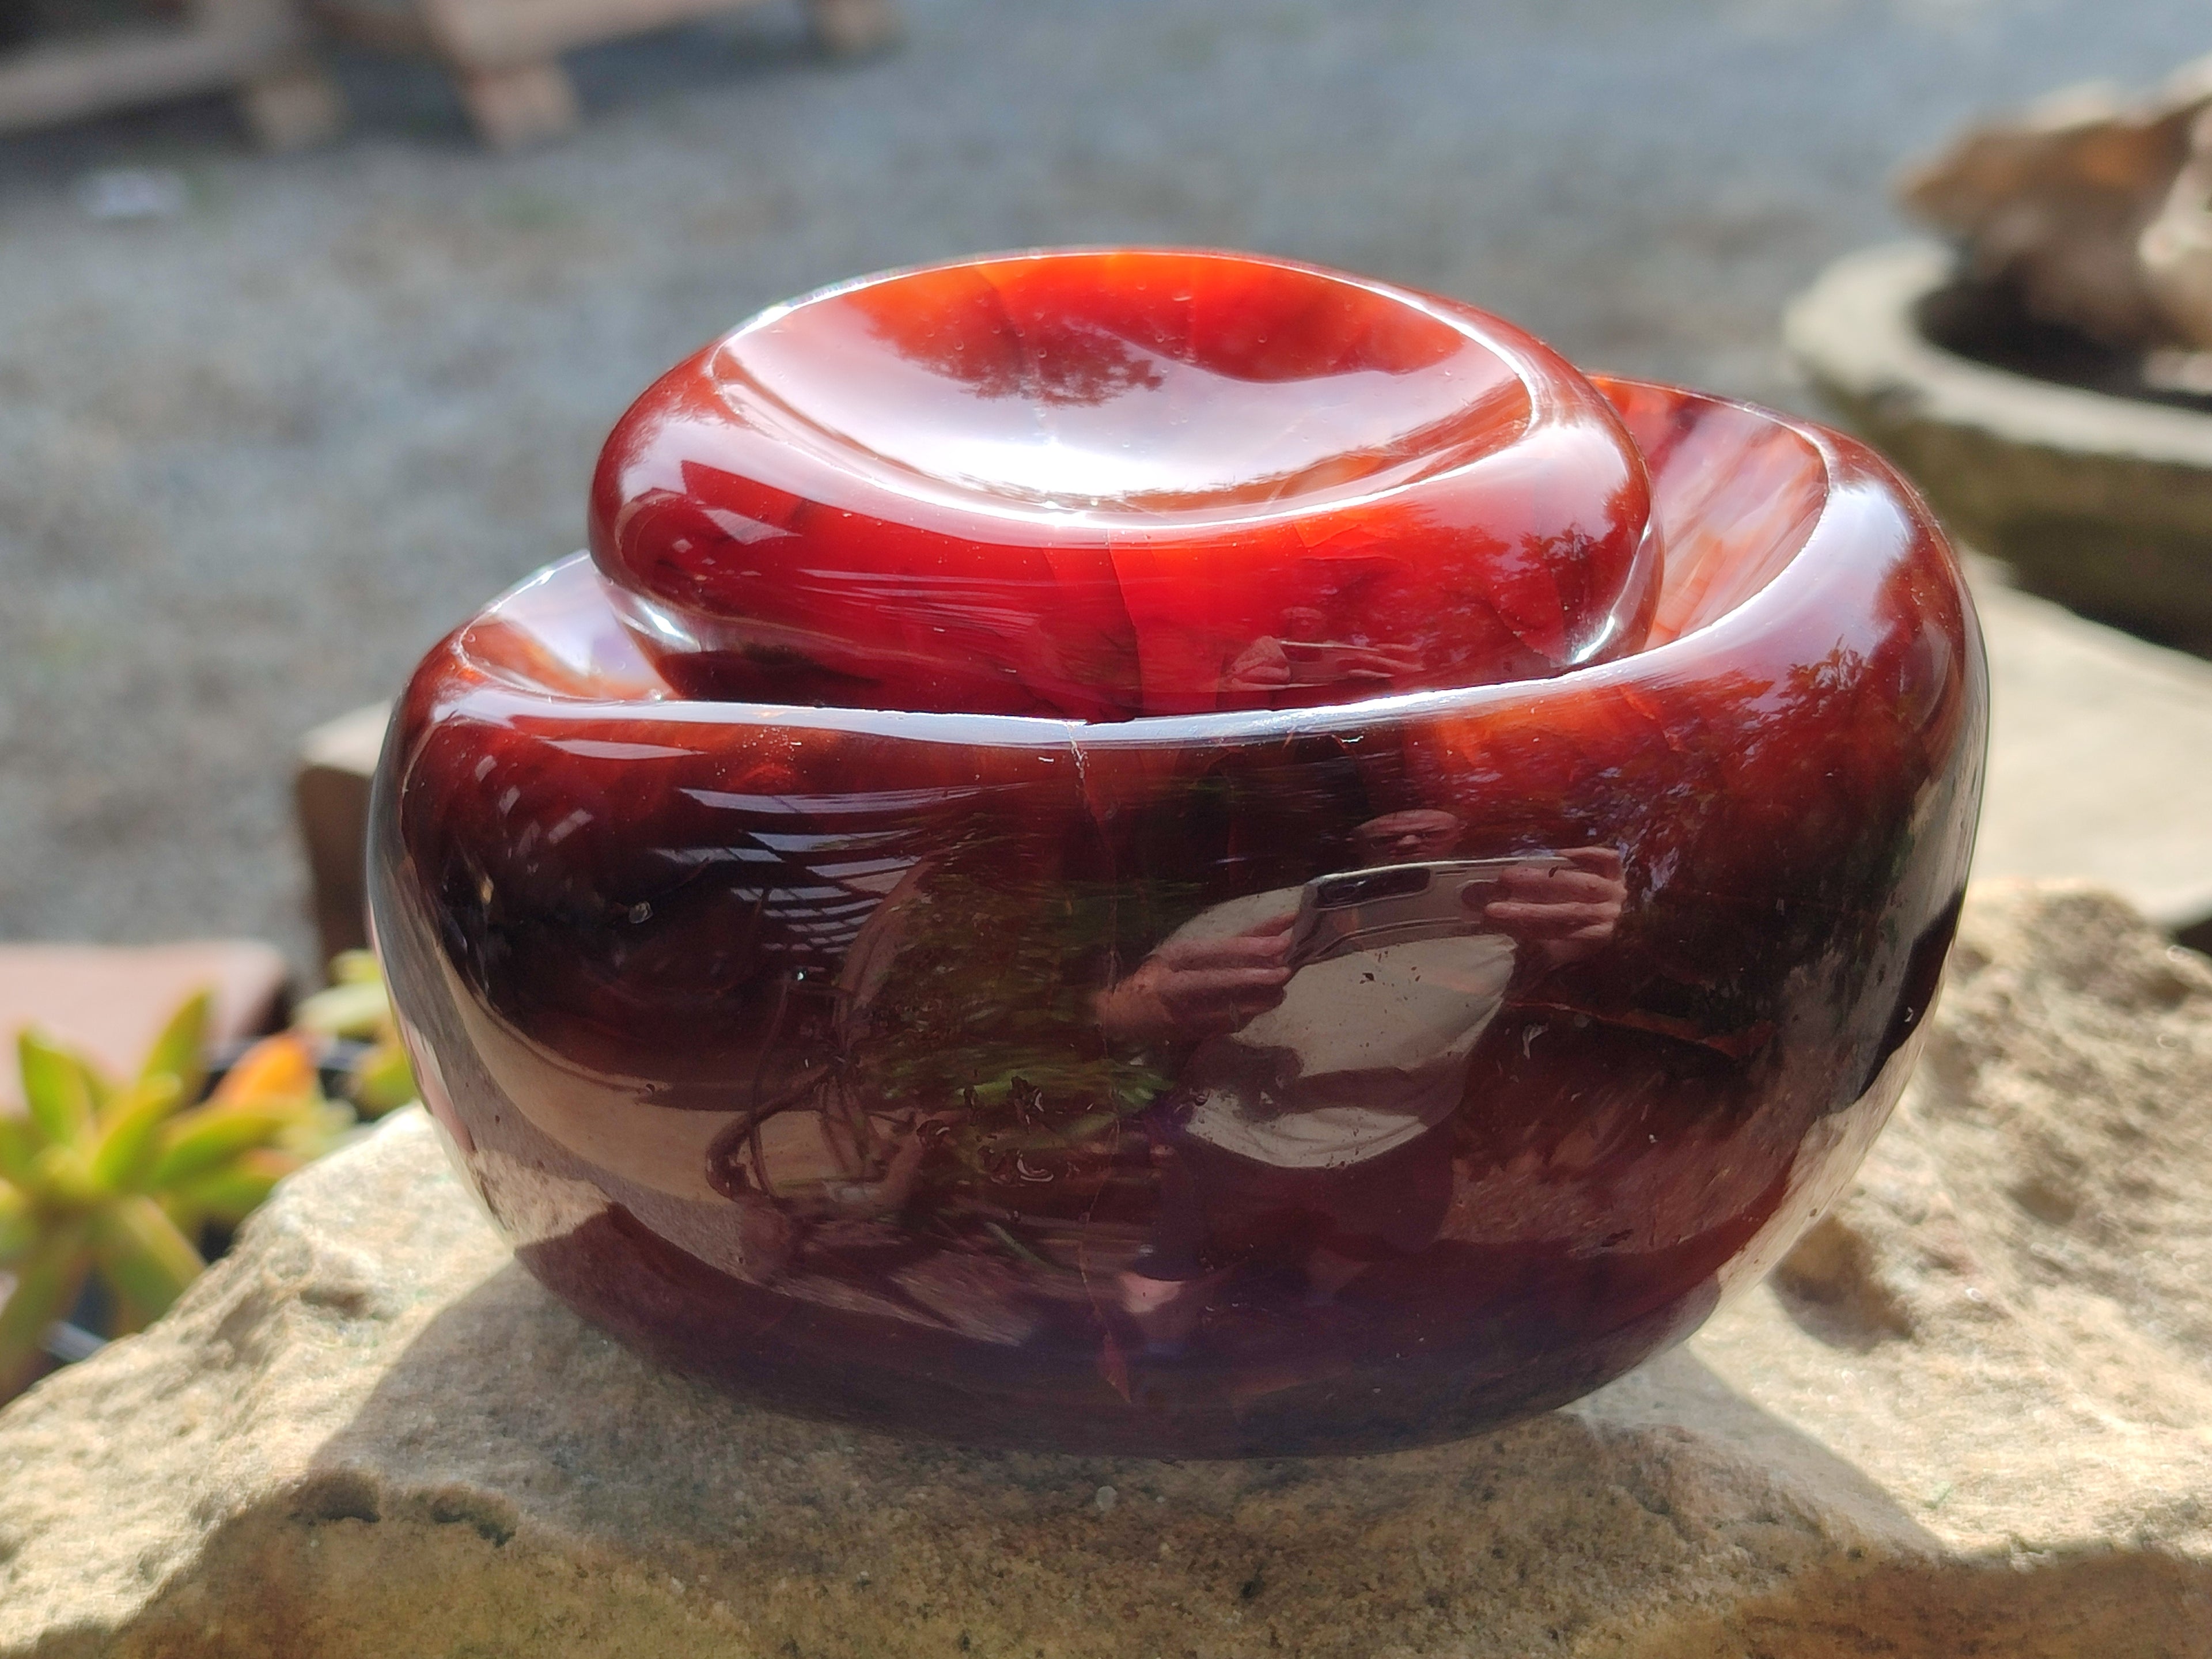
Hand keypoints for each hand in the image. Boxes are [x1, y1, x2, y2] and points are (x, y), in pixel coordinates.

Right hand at [1095, 913, 1294, 1045]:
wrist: (1117, 1016)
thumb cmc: (1151, 977)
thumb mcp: (1177, 954)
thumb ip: (1220, 948)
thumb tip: (1269, 936)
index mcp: (1170, 961)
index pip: (1211, 952)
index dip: (1247, 947)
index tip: (1279, 943)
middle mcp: (1174, 988)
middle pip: (1219, 981)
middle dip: (1256, 977)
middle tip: (1287, 971)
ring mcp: (1181, 1016)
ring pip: (1225, 1008)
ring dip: (1259, 1000)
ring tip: (1281, 989)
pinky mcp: (1188, 1036)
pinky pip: (1224, 1025)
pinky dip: (1246, 1015)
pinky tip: (1262, 1005)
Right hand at [1476, 846, 1625, 970]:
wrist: (1626, 927)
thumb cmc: (1583, 936)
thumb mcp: (1557, 947)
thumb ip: (1532, 938)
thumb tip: (1489, 923)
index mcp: (1596, 937)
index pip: (1555, 931)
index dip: (1523, 922)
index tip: (1491, 912)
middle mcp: (1610, 915)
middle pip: (1569, 910)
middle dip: (1530, 903)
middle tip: (1498, 891)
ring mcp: (1618, 892)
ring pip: (1585, 884)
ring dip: (1547, 877)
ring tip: (1514, 873)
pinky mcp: (1620, 872)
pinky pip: (1607, 859)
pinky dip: (1586, 854)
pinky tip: (1560, 854)